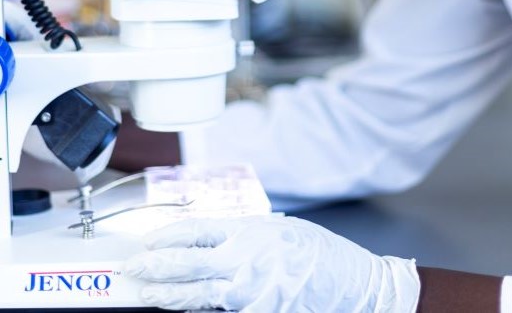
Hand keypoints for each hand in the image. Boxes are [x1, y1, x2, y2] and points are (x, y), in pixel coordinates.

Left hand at [124, 215, 419, 311]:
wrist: (356, 285)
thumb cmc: (323, 255)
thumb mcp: (282, 231)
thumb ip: (247, 235)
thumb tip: (216, 240)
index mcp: (250, 231)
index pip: (195, 230)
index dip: (166, 236)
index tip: (148, 242)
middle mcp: (244, 259)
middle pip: (186, 262)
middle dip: (154, 267)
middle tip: (131, 269)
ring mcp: (248, 291)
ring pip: (194, 295)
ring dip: (165, 295)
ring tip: (144, 293)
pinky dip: (198, 310)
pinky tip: (182, 308)